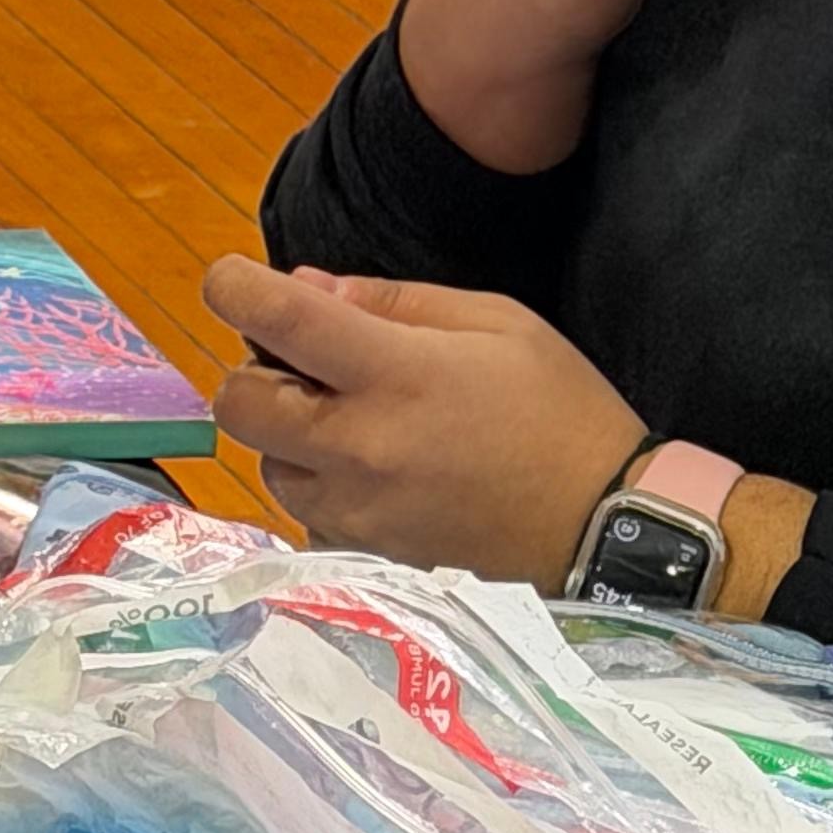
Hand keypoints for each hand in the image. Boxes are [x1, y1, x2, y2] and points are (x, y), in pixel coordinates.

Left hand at [205, 255, 643, 583]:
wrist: (600, 526)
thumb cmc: (559, 408)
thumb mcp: (496, 321)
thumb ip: (396, 301)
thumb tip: (310, 287)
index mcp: (393, 375)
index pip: (277, 318)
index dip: (233, 287)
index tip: (231, 279)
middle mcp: (358, 447)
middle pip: (238, 404)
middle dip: (255, 371)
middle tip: (307, 362)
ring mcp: (356, 509)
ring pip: (265, 462)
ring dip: (286, 432)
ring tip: (349, 419)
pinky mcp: (364, 552)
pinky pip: (305, 510)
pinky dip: (318, 482)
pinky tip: (370, 469)